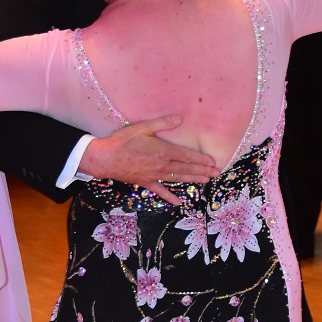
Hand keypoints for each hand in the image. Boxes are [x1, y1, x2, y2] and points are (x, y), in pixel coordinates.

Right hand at [78, 114, 217, 205]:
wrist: (105, 159)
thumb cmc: (123, 141)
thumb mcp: (142, 127)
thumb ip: (162, 123)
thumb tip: (180, 119)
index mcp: (163, 151)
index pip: (187, 156)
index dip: (201, 159)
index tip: (212, 163)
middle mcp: (162, 165)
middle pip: (186, 169)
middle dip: (202, 171)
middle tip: (215, 173)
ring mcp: (155, 176)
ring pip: (178, 179)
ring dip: (192, 180)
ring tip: (205, 181)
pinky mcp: (146, 183)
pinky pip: (161, 192)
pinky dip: (170, 197)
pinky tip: (179, 202)